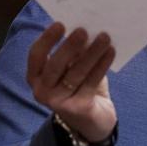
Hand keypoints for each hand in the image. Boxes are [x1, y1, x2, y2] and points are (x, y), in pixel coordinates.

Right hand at [26, 23, 116, 142]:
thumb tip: (83, 28)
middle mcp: (42, 91)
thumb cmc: (79, 87)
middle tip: (83, 30)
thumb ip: (74, 52)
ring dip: (91, 53)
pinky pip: (91, 82)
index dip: (47, 40)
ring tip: (104, 37)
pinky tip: (110, 52)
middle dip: (70, 47)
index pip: (36, 55)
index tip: (60, 24)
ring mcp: (59, 102)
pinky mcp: (78, 108)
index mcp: (36, 76)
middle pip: (55, 66)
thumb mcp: (72, 67)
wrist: (92, 121)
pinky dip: (101, 65)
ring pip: (76, 73)